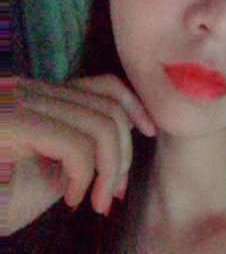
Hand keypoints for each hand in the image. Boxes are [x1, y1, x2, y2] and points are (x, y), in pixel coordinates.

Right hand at [7, 74, 156, 234]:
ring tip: (96, 200)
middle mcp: (34, 90)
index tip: (149, 133)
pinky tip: (71, 198)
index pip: (107, 85)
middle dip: (124, 154)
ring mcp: (22, 102)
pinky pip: (76, 144)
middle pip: (110, 109)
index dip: (136, 107)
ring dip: (110, 169)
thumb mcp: (54, 166)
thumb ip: (84, 143)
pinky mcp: (14, 122)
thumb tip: (127, 138)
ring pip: (101, 125)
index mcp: (46, 96)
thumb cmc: (2, 191)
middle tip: (112, 192)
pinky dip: (85, 174)